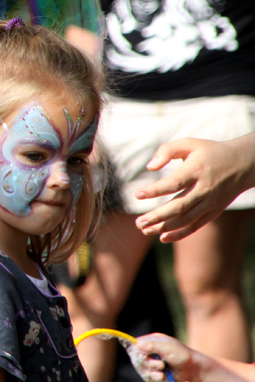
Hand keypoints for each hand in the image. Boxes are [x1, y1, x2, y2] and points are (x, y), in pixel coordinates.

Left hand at [134, 136, 254, 241]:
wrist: (244, 164)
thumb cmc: (210, 152)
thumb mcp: (189, 144)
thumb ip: (167, 151)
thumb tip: (150, 167)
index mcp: (197, 170)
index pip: (174, 183)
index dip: (155, 190)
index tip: (137, 195)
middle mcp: (205, 188)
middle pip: (179, 206)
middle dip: (157, 216)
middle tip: (138, 223)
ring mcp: (211, 202)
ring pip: (186, 219)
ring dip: (164, 227)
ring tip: (144, 229)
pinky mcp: (214, 211)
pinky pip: (196, 225)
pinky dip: (180, 233)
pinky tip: (163, 237)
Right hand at [136, 333, 202, 381]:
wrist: (192, 369)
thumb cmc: (182, 355)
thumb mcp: (168, 348)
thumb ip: (152, 346)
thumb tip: (137, 344)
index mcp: (150, 341)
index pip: (135, 345)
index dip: (135, 351)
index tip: (141, 356)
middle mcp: (148, 351)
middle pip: (136, 358)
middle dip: (148, 363)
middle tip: (160, 364)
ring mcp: (150, 363)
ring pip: (141, 369)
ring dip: (152, 370)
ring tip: (163, 369)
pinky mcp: (154, 373)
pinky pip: (147, 377)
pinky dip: (154, 377)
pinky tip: (162, 376)